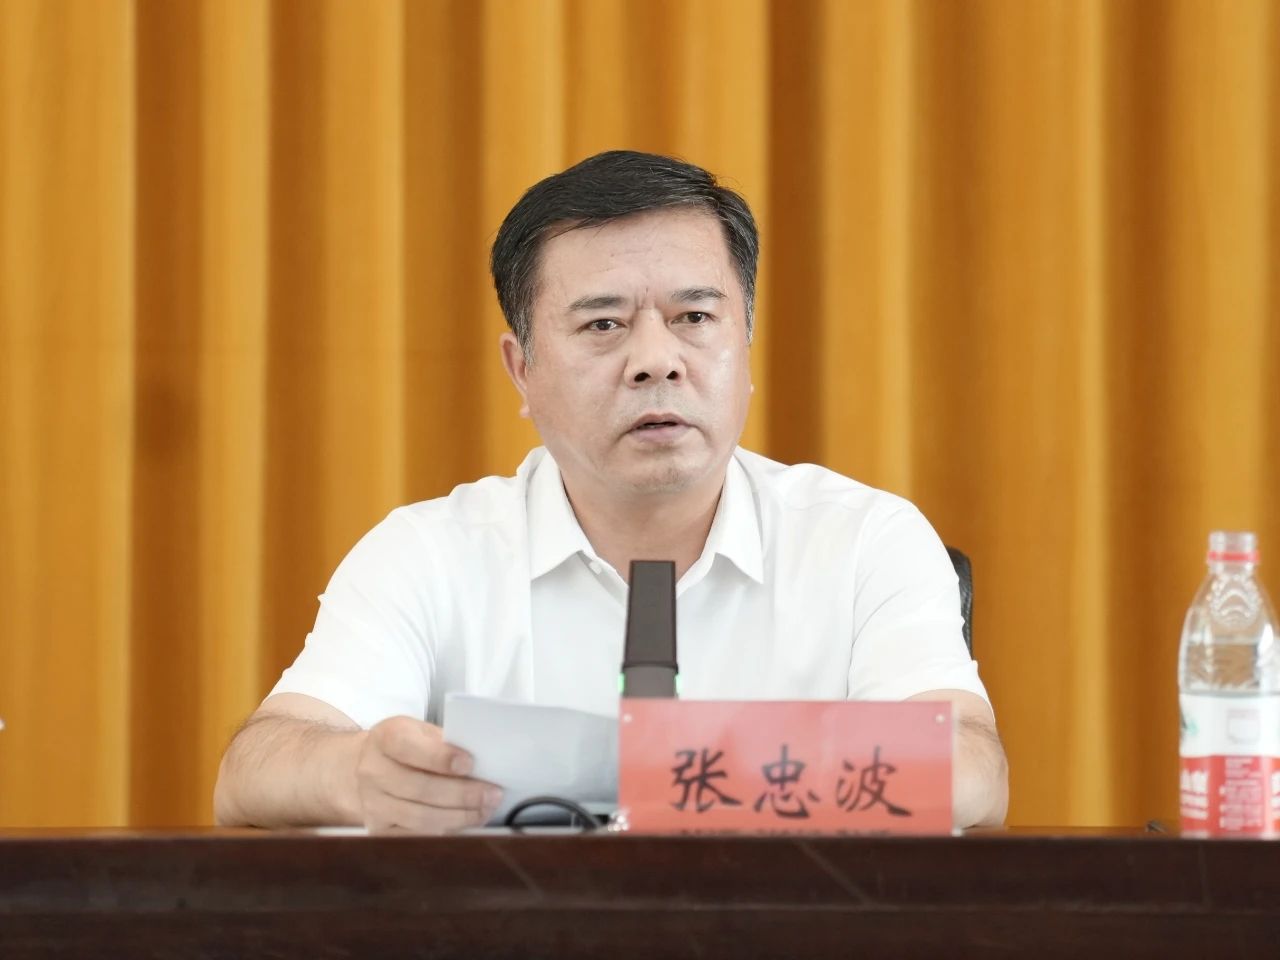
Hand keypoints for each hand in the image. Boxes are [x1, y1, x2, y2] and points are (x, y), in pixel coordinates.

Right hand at [354, 716, 500, 833]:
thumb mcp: (421, 732)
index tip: (469, 764)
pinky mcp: (379, 830)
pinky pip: (416, 836)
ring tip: (484, 810)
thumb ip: (445, 742)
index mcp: (385, 739)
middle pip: (419, 788)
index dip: (440, 757)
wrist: (370, 767)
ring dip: (458, 816)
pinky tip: (465, 823)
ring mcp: (373, 804)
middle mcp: (373, 772)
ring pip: (419, 817)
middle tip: (491, 794)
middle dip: (461, 794)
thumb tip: (482, 761)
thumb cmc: (407, 747)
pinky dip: (445, 831)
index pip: (409, 747)